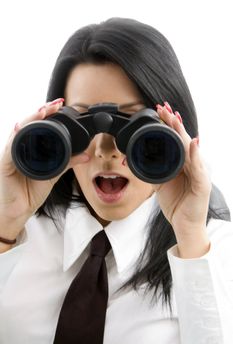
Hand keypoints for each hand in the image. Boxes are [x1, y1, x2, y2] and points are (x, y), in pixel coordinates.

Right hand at [0, 99, 89, 239]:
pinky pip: (10, 150)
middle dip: (40, 112)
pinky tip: (22, 129)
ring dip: (30, 120)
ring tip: (42, 111)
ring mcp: (11, 155)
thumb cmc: (31, 191)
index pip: (37, 126)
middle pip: (27, 124)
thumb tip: (86, 155)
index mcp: (30, 148)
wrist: (19, 210)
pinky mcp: (5, 164)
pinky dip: (17, 139)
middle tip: (54, 104)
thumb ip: (68, 163)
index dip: (47, 114)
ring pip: (19, 132)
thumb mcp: (54, 174)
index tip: (59, 105)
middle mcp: (19, 148)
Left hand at [154, 103, 211, 256]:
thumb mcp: (161, 184)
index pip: (176, 140)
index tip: (159, 112)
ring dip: (182, 133)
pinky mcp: (202, 184)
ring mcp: (199, 173)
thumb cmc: (176, 204)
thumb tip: (139, 161)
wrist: (185, 225)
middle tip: (164, 108)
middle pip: (183, 139)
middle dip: (173, 123)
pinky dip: (194, 154)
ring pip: (190, 149)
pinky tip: (191, 143)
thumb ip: (154, 171)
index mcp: (183, 164)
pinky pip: (198, 167)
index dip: (168, 126)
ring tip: (175, 118)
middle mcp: (193, 164)